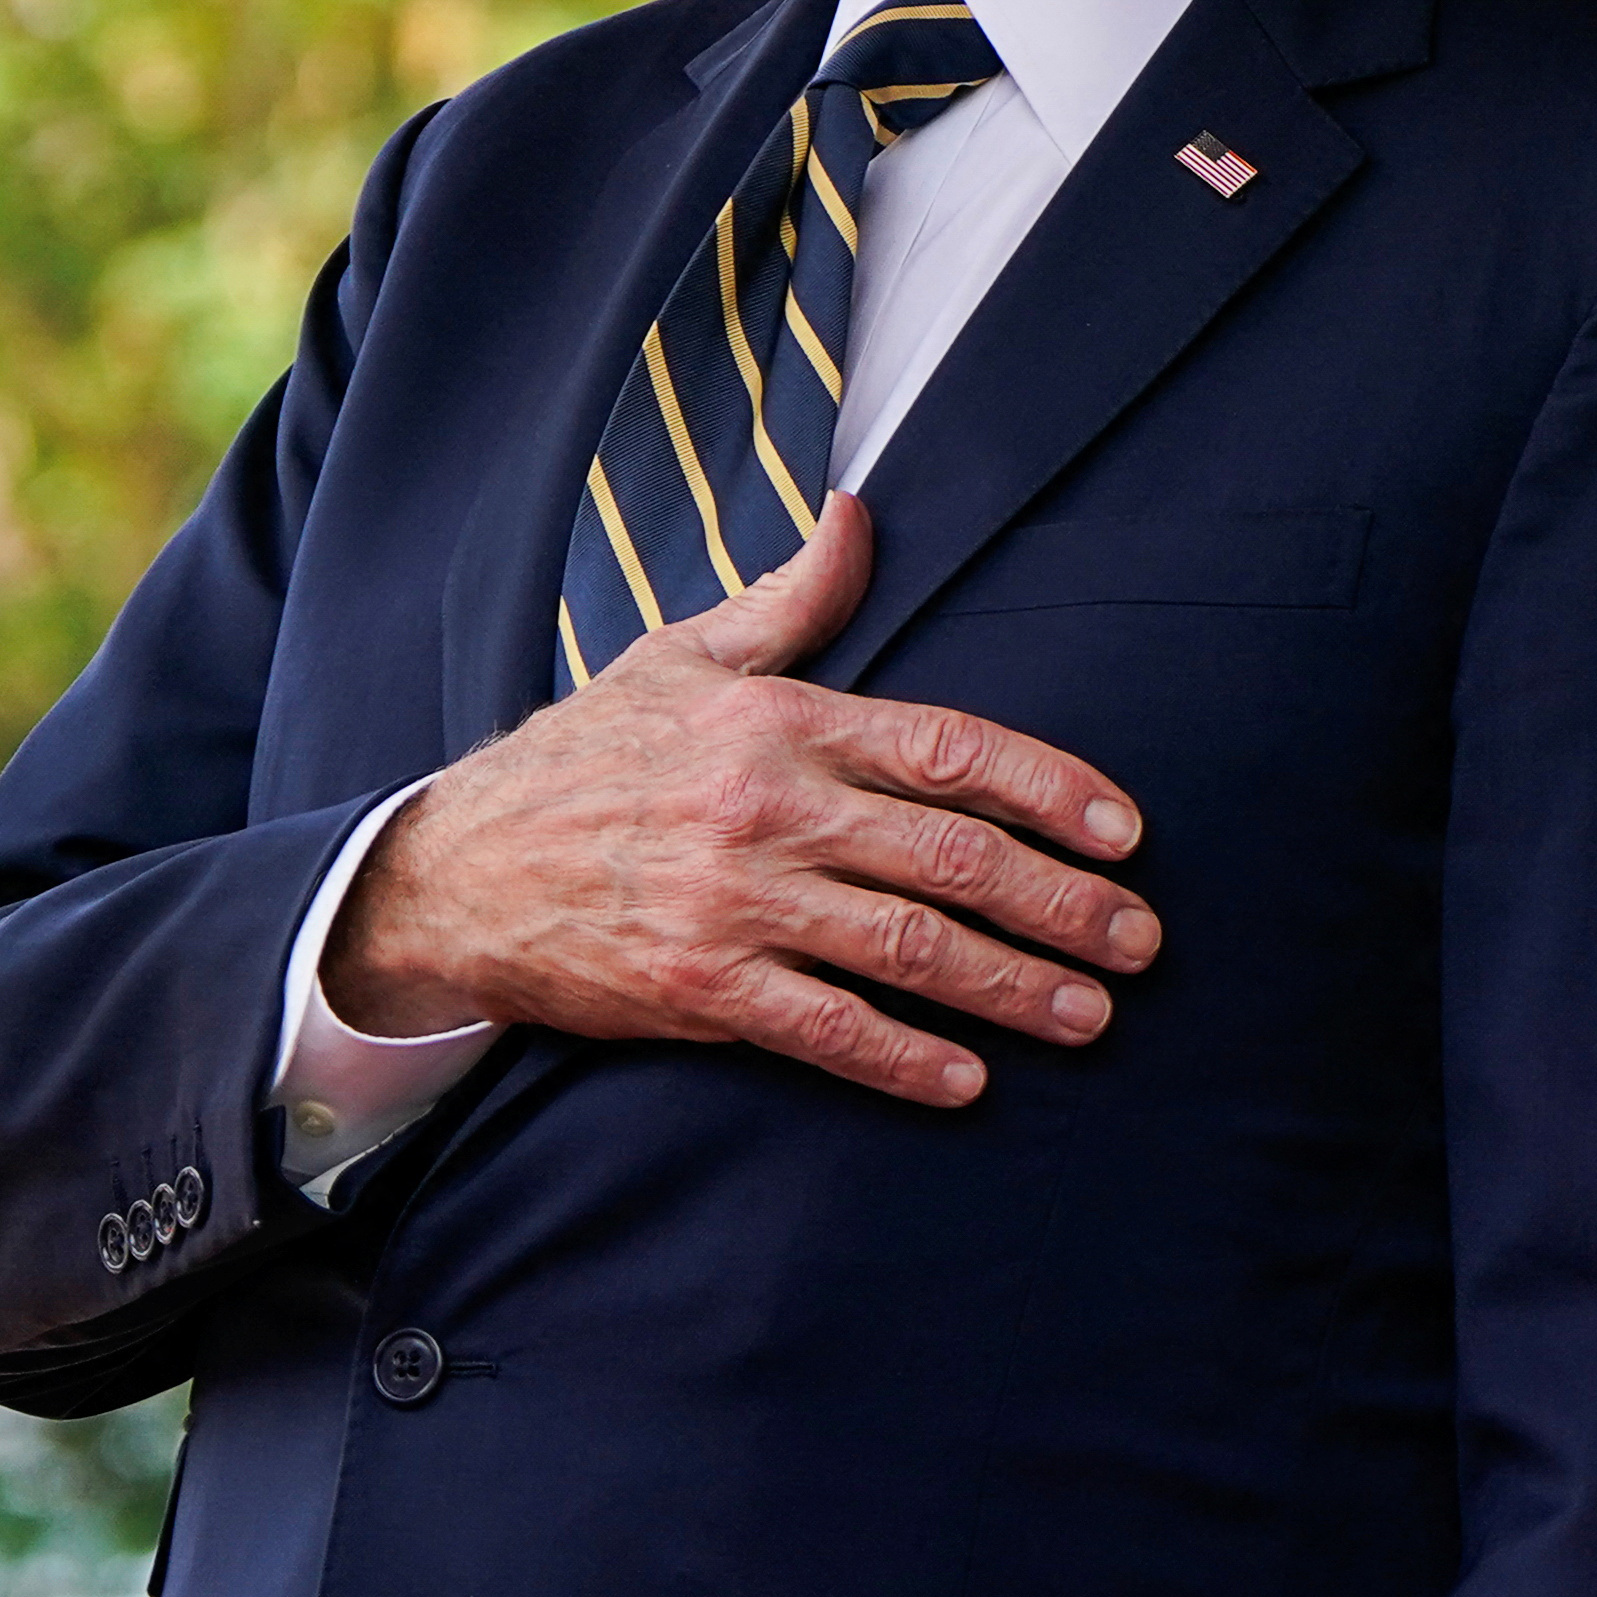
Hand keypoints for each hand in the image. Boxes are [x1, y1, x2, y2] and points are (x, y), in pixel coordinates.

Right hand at [322, 497, 1158, 1106]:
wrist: (454, 868)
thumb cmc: (584, 757)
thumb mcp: (680, 654)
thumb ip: (792, 600)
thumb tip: (859, 518)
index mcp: (782, 720)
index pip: (952, 748)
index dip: (1054, 789)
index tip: (1129, 833)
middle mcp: (769, 808)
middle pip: (952, 857)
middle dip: (1063, 904)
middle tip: (1142, 942)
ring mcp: (735, 902)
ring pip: (908, 949)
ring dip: (1013, 987)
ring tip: (1091, 1015)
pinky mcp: (699, 987)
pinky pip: (826, 1030)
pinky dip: (905, 1060)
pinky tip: (970, 1079)